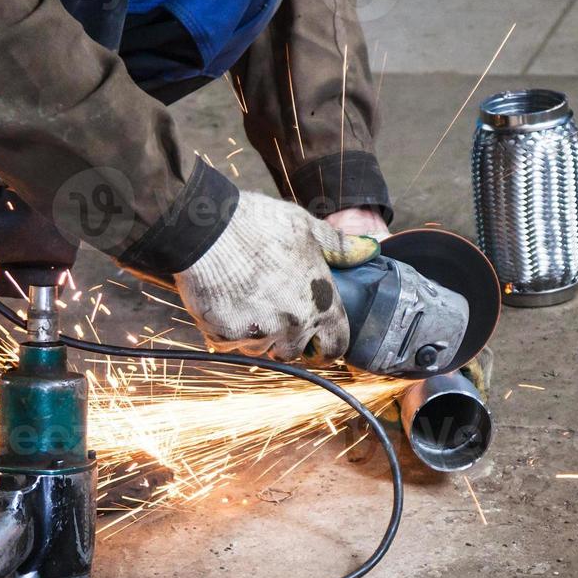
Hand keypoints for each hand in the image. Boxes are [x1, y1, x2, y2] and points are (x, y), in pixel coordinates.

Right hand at [173, 192, 380, 362]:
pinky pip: (231, 343)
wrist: (206, 232)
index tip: (319, 341)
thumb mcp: (307, 229)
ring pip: (260, 349)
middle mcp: (291, 326)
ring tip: (247, 300)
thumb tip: (371, 249)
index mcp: (319, 303)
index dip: (329, 346)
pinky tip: (225, 301)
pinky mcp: (225, 337)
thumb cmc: (259, 226)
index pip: (336, 345)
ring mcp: (257, 335)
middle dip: (287, 339)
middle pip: (294, 352)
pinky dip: (229, 329)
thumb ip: (340, 247)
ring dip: (257, 334)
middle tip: (275, 314)